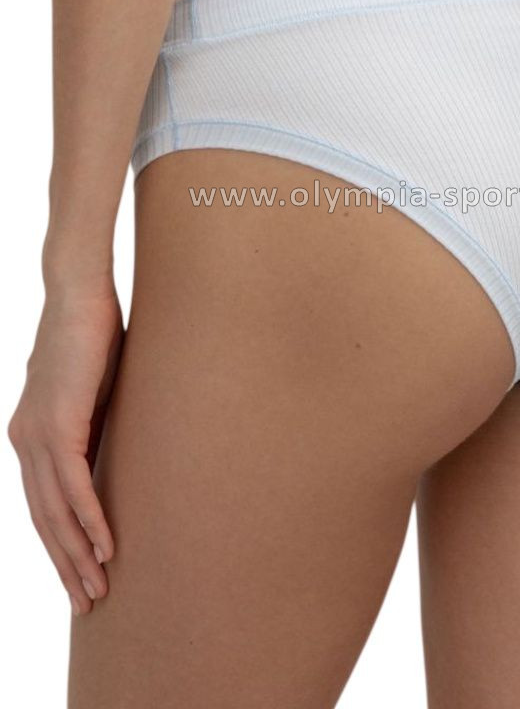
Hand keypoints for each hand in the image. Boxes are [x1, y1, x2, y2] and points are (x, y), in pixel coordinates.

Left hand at [8, 283, 123, 615]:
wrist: (79, 293)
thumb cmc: (93, 334)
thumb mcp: (95, 390)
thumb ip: (96, 422)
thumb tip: (117, 447)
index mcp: (31, 436)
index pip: (42, 505)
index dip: (60, 545)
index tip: (79, 576)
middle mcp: (25, 442)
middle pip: (43, 520)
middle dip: (65, 566)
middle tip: (88, 604)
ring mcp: (37, 436)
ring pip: (54, 512)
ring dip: (78, 555)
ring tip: (99, 590)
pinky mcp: (57, 425)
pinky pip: (73, 486)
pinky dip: (90, 521)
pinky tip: (106, 547)